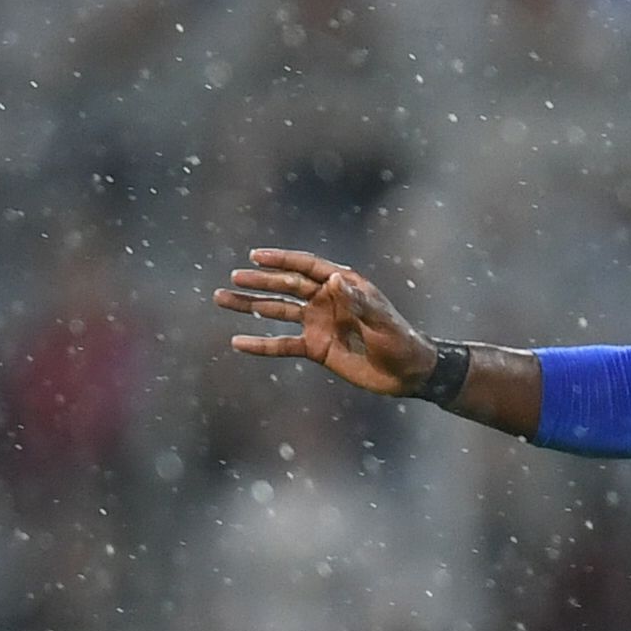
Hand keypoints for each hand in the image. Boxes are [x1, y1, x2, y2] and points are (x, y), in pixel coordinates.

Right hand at [213, 248, 436, 396]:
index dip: (282, 260)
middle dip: (260, 281)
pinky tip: (238, 342)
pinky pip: (282, 344)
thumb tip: (332, 279)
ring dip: (251, 305)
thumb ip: (358, 301)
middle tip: (233, 278)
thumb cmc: (401, 341)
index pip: (307, 267)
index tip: (255, 256)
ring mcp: (318, 323)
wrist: (408, 373)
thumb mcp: (382, 321)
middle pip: (286, 286)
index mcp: (344, 286)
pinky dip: (261, 344)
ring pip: (277, 311)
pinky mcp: (315, 348)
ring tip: (222, 299)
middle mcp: (327, 300)